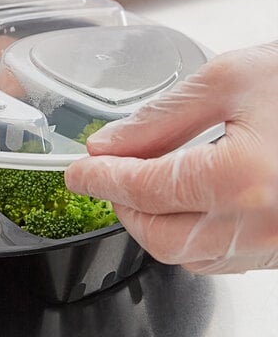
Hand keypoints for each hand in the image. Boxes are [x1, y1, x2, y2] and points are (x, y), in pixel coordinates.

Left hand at [65, 42, 277, 274]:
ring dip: (151, 222)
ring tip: (139, 185)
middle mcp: (261, 224)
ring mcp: (277, 244)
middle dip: (122, 206)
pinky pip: (220, 257)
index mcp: (243, 178)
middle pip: (159, 236)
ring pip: (187, 254)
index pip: (144, 189)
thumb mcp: (230, 79)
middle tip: (104, 176)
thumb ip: (161, 117)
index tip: (78, 170)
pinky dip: (187, 234)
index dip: (101, 179)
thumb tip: (109, 144)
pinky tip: (181, 204)